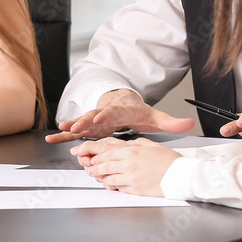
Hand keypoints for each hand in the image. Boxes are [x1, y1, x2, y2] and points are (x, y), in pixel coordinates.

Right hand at [46, 89, 193, 142]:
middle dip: (84, 121)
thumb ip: (170, 122)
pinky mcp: (87, 127)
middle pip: (93, 116)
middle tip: (76, 127)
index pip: (113, 111)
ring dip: (70, 127)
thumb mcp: (154, 117)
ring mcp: (93, 120)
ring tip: (60, 130)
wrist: (122, 102)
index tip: (99, 118)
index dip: (105, 114)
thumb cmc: (137, 112)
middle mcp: (103, 113)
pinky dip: (63, 135)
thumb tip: (189, 123)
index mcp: (120, 110)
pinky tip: (52, 138)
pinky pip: (73, 131)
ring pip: (80, 122)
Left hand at [70, 137, 180, 195]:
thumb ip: (138, 143)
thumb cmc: (170, 161)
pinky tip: (113, 186)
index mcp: (131, 152)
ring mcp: (131, 178)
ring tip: (99, 178)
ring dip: (102, 179)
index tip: (93, 159)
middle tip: (91, 170)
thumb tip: (130, 144)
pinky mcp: (136, 190)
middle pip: (104, 167)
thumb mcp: (153, 145)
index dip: (98, 157)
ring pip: (109, 179)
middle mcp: (128, 165)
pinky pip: (120, 188)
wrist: (182, 176)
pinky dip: (115, 187)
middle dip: (95, 169)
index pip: (107, 154)